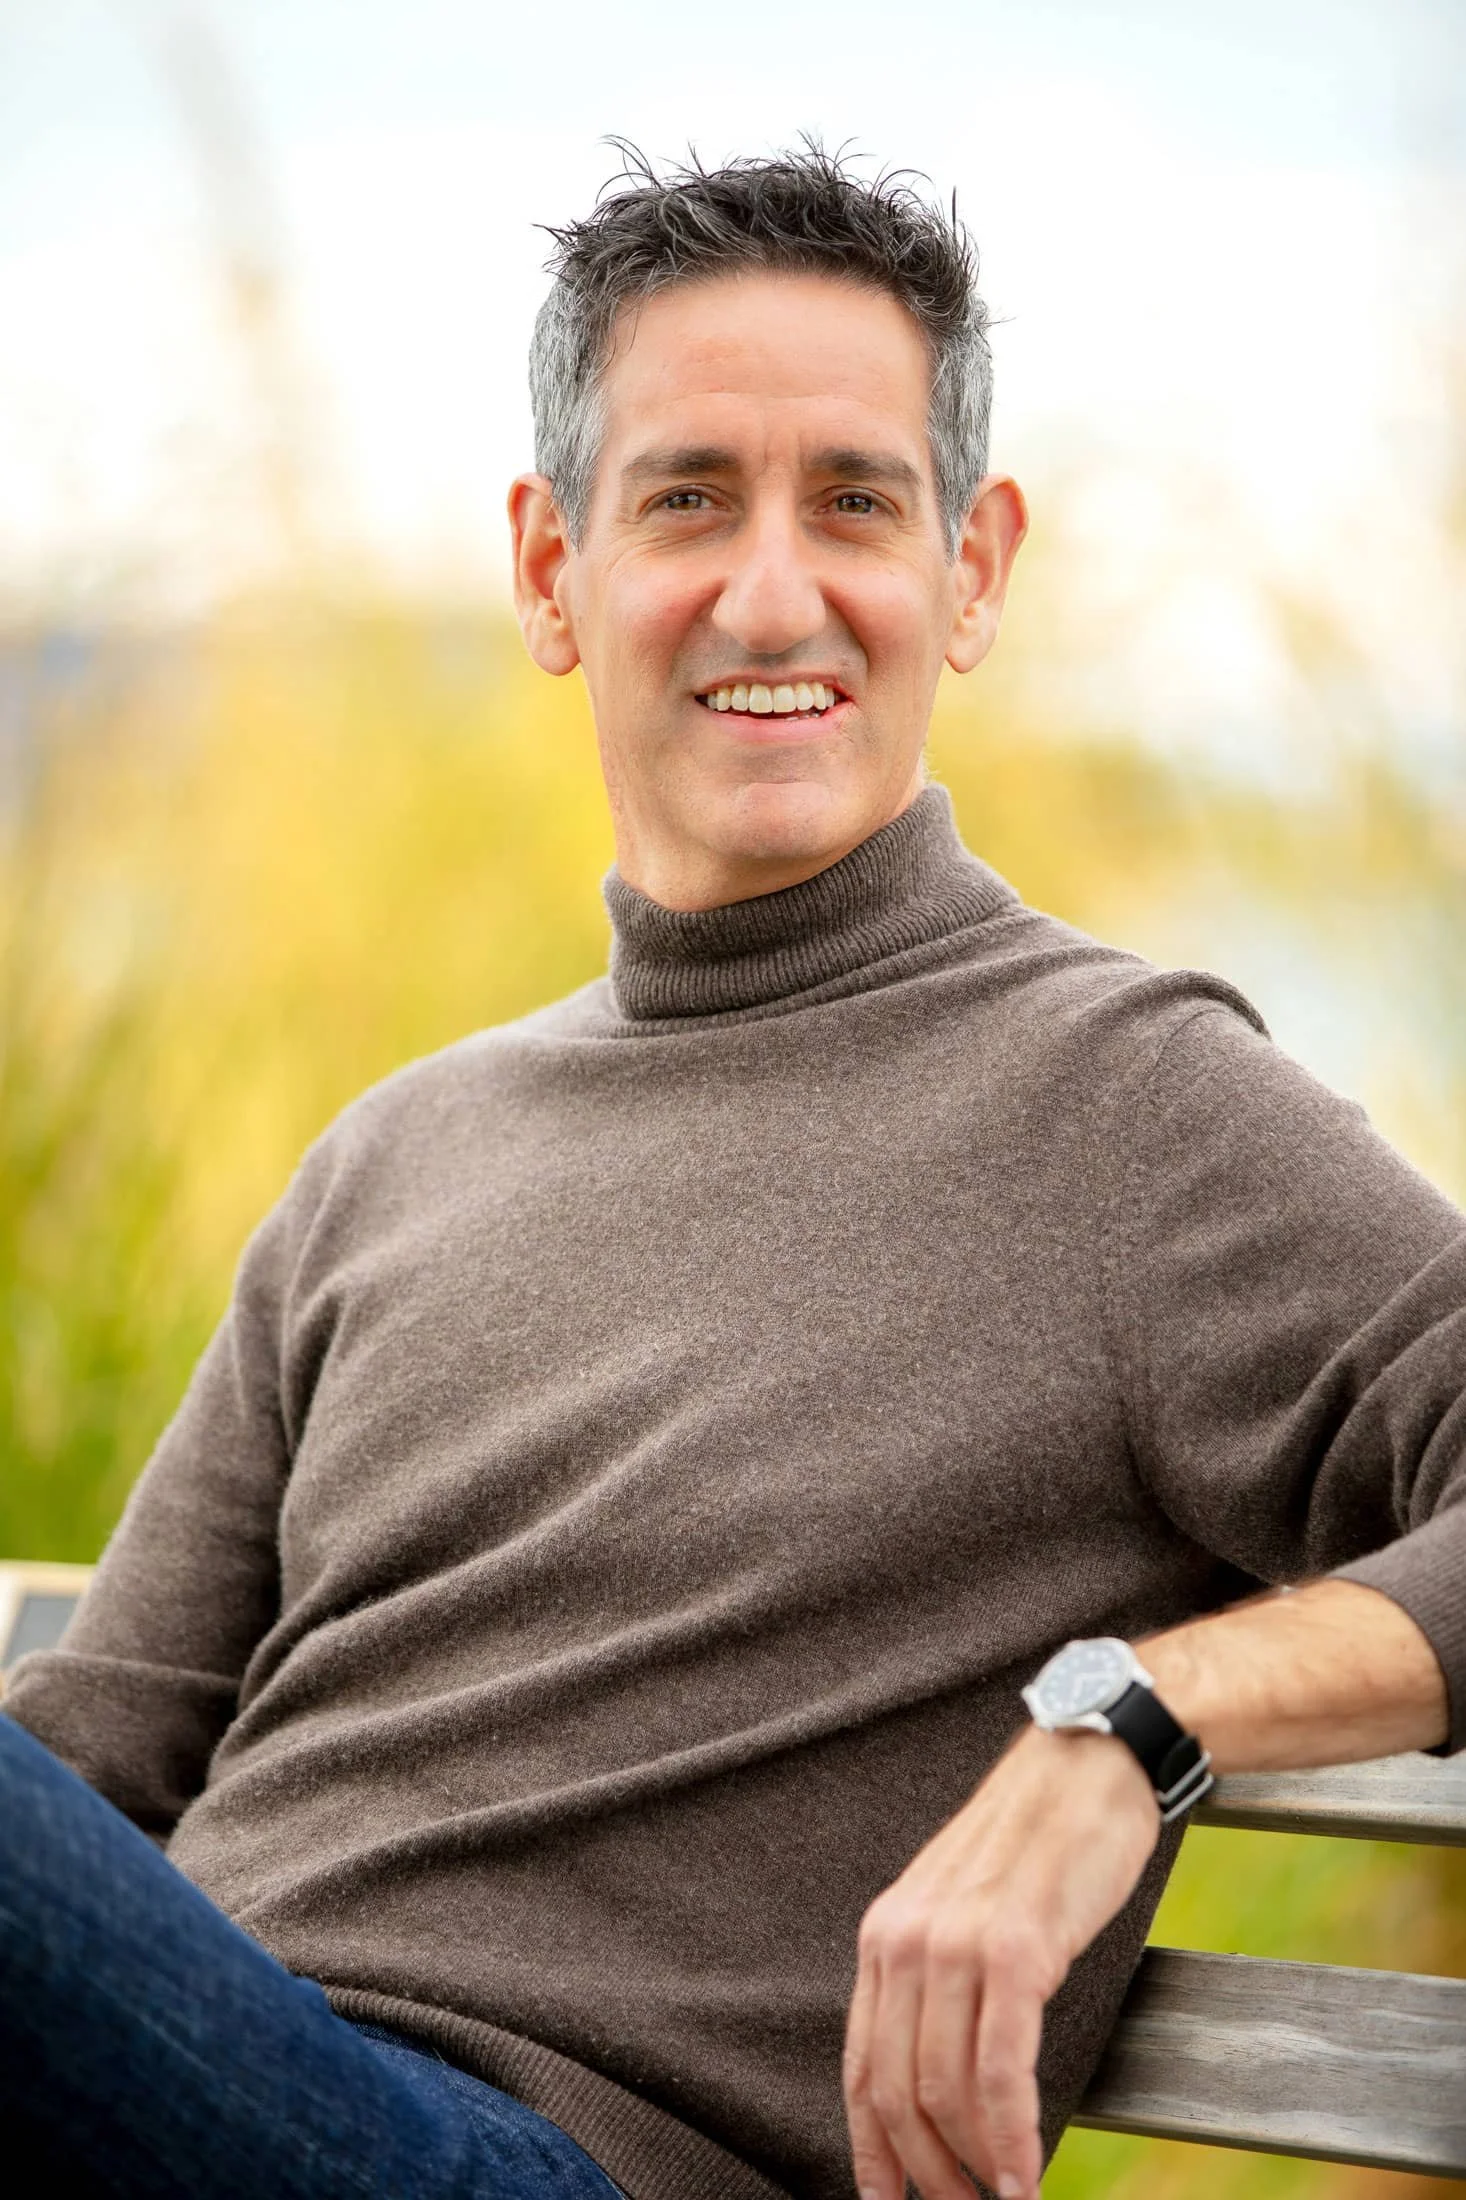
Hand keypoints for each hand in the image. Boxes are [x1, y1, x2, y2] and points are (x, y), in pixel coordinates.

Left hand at [841, 1723, 1160, 2199]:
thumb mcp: (964, 1906)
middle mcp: (906, 1941)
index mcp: (886, 1935)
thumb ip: (941, 1977)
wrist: (1090, 1761)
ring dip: (976, 2168)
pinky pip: (1001, 2071)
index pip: (862, 2068)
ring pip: (948, 2092)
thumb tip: (946, 2072)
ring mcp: (957, 1945)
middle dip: (931, 2173)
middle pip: (899, 2093)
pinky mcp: (1017, 1950)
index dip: (873, 2150)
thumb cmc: (1040, 1841)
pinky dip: (1011, 2137)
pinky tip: (1027, 2174)